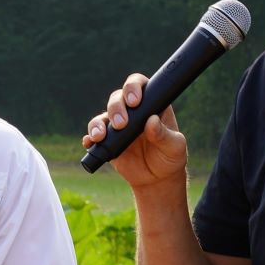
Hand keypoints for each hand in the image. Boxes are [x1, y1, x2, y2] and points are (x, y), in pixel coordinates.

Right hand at [81, 72, 189, 192]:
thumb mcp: (174, 146)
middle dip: (116, 108)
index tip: (134, 101)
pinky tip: (89, 143)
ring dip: (98, 124)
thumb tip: (151, 120)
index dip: (133, 87)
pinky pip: (93, 136)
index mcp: (151, 105)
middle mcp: (132, 111)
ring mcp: (117, 126)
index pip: (139, 85)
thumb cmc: (170, 157)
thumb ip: (164, 134)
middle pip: (117, 98)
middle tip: (121, 124)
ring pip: (102, 116)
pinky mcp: (107, 142)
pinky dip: (89, 138)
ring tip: (100, 136)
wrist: (157, 178)